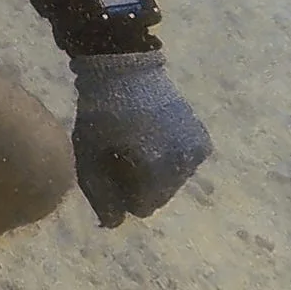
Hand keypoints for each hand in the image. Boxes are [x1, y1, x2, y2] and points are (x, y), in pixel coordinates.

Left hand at [69, 51, 213, 227]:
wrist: (124, 67)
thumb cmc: (100, 110)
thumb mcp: (88, 151)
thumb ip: (99, 192)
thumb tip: (113, 224)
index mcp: (158, 164)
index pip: (142, 206)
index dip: (121, 193)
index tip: (108, 168)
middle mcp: (185, 159)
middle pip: (159, 196)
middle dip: (138, 185)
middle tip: (118, 156)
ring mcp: (197, 149)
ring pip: (172, 182)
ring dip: (152, 174)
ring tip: (132, 145)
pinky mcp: (202, 139)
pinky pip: (184, 166)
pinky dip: (167, 161)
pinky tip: (149, 140)